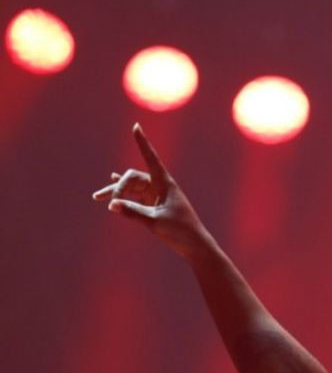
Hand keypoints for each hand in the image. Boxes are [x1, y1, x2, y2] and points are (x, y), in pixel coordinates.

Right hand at [92, 124, 208, 257]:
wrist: (195, 246)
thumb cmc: (180, 232)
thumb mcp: (155, 222)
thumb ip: (133, 212)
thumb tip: (112, 205)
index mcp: (165, 183)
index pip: (151, 158)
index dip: (142, 142)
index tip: (136, 126)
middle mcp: (161, 186)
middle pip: (133, 178)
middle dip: (119, 187)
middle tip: (106, 202)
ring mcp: (158, 195)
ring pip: (132, 188)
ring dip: (117, 192)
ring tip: (97, 197)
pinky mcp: (155, 205)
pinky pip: (136, 196)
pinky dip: (124, 195)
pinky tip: (113, 187)